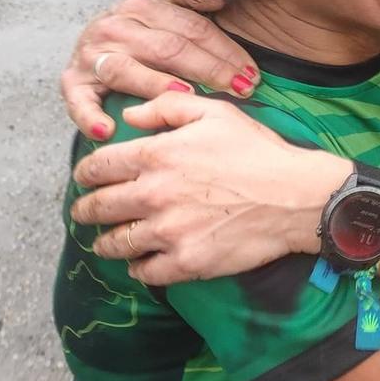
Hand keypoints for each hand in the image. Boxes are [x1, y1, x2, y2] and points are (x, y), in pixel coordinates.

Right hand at [60, 0, 252, 139]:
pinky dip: (90, 117)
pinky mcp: (73, 82)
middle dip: (209, 70)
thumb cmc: (142, 27)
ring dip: (158, 86)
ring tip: (186, 95)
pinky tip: (107, 131)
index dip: (225, 50)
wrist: (92, 41)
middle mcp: (117, 27)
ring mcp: (93, 55)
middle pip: (169, 49)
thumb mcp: (168, 0)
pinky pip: (80, 101)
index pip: (193, 28)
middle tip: (240, 89)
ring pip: (130, 72)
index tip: (251, 73)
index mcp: (144, 4)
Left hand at [68, 92, 348, 281]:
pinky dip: (137, 268)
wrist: (296, 196)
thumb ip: (166, 108)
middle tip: (83, 212)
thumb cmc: (258, 151)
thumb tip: (129, 118)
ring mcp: (168, 233)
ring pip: (115, 243)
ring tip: (105, 242)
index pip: (98, 166)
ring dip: (105, 242)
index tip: (85, 178)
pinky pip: (144, 273)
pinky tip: (140, 262)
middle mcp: (153, 195)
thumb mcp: (215, 112)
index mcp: (156, 155)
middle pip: (98, 208)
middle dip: (85, 210)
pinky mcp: (186, 263)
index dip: (85, 173)